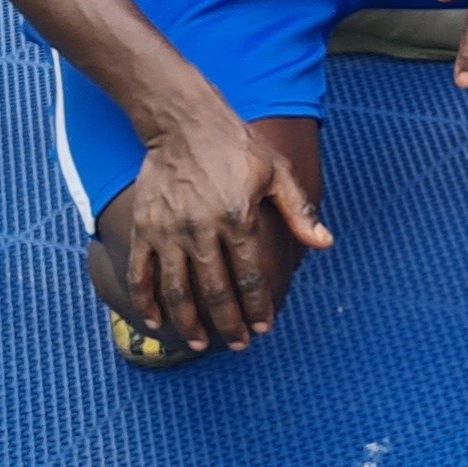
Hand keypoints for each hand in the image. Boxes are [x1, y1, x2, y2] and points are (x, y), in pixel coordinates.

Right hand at [112, 106, 331, 350]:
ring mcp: (169, 231)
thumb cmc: (237, 145)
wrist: (184, 122)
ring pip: (177, 291)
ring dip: (189, 323)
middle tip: (239, 344)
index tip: (264, 328)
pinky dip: (148, 302)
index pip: (250, 277)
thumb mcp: (276, 171)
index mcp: (238, 217)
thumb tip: (325, 243)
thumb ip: (299, 211)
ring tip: (201, 344)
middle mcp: (202, 229)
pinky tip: (158, 322)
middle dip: (229, 324)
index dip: (258, 308)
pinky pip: (142, 274)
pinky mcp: (144, 228)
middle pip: (215, 292)